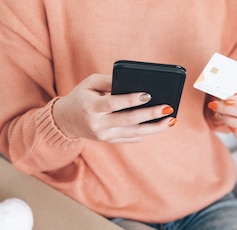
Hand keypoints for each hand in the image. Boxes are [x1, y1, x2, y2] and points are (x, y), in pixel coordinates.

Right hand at [53, 74, 175, 142]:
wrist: (66, 121)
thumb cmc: (81, 97)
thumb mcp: (90, 83)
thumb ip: (110, 82)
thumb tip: (134, 82)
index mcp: (91, 107)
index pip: (113, 104)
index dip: (131, 100)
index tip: (148, 94)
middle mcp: (98, 124)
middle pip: (128, 120)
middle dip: (150, 114)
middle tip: (168, 108)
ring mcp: (104, 135)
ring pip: (133, 133)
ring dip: (154, 127)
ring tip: (170, 120)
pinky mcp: (109, 141)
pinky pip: (131, 138)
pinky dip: (146, 132)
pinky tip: (159, 126)